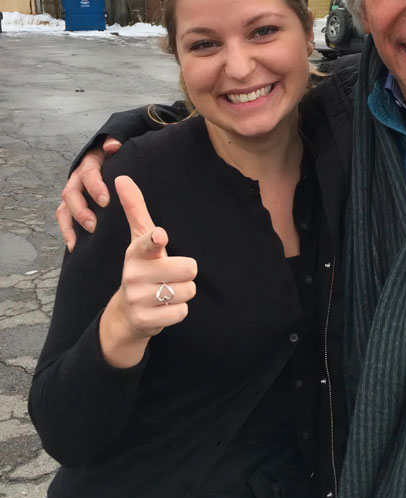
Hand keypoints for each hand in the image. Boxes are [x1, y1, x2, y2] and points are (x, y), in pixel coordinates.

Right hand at [57, 137, 121, 250]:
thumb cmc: (118, 157)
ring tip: (80, 239)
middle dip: (81, 210)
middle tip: (93, 224)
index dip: (95, 187)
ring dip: (70, 224)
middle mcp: (78, 178)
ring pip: (64, 208)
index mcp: (90, 163)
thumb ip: (115, 141)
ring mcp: (74, 193)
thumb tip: (113, 145)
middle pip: (71, 193)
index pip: (89, 173)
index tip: (106, 200)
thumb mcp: (118, 146)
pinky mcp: (73, 206)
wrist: (114, 163)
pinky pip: (65, 218)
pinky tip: (73, 245)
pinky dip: (68, 231)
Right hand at [100, 176, 197, 367]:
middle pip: (190, 268)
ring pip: (188, 291)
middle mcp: (134, 274)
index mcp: (136, 252)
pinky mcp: (146, 320)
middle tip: (169, 276)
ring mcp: (138, 298)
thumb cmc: (142, 268)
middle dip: (185, 274)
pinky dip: (178, 311)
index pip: (148, 242)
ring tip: (165, 292)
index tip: (160, 236)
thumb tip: (122, 177)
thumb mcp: (138, 240)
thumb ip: (135, 209)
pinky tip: (163, 308)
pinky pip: (182, 312)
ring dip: (182, 293)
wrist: (127, 313)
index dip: (156, 240)